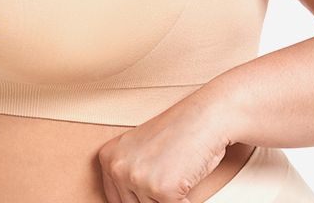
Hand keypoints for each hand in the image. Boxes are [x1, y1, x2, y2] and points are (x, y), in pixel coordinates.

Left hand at [98, 96, 229, 202]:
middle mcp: (117, 167)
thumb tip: (128, 201)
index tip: (150, 187)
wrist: (205, 117)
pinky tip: (186, 181)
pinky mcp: (163, 190)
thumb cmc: (178, 133)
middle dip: (153, 197)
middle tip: (166, 175)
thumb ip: (128, 175)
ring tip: (176, 174)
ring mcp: (138, 178)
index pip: (116, 199)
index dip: (137, 196)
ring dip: (167, 198)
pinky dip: (184, 202)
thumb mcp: (140, 151)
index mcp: (108, 156)